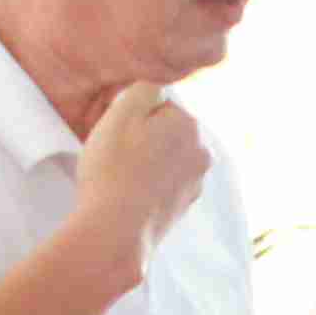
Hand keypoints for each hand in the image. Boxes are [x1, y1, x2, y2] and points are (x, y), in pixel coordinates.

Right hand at [71, 79, 209, 280]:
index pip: (158, 105)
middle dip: (142, 138)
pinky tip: (129, 194)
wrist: (116, 229)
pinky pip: (163, 185)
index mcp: (189, 125)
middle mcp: (202, 152)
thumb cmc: (114, 168)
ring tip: (120, 176)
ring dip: (145, 162)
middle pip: (165, 132)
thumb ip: (145, 88)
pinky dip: (148, 186)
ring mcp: (195, 182)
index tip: (116, 132)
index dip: (131, 116)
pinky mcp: (183, 206)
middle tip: (115, 155)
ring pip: (164, 159)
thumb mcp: (122, 113)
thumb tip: (158, 85)